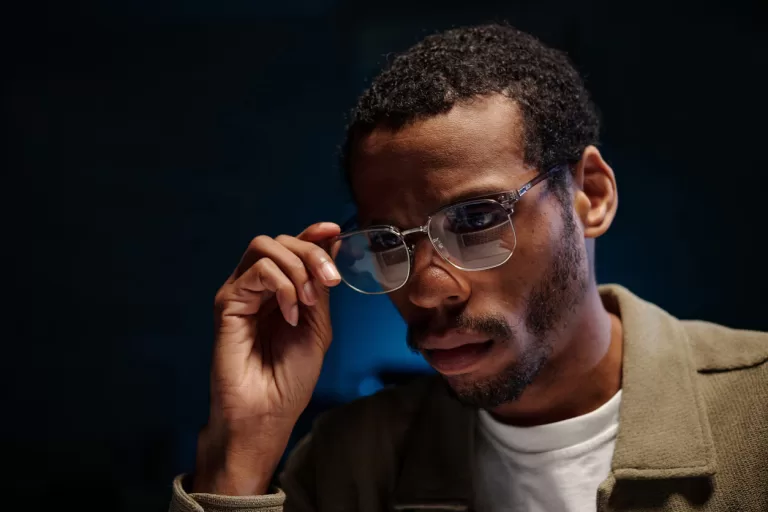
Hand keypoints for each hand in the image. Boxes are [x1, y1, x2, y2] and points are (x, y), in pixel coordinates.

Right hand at [194, 222, 341, 494]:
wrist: (268, 412)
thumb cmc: (291, 377)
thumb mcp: (318, 324)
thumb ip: (321, 285)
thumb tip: (332, 243)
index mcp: (282, 290)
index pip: (292, 246)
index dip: (312, 233)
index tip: (333, 229)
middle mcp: (259, 286)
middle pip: (280, 240)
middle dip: (311, 252)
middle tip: (328, 281)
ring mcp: (242, 293)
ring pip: (265, 247)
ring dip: (297, 267)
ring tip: (308, 301)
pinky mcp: (227, 303)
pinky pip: (256, 272)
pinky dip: (282, 286)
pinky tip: (289, 314)